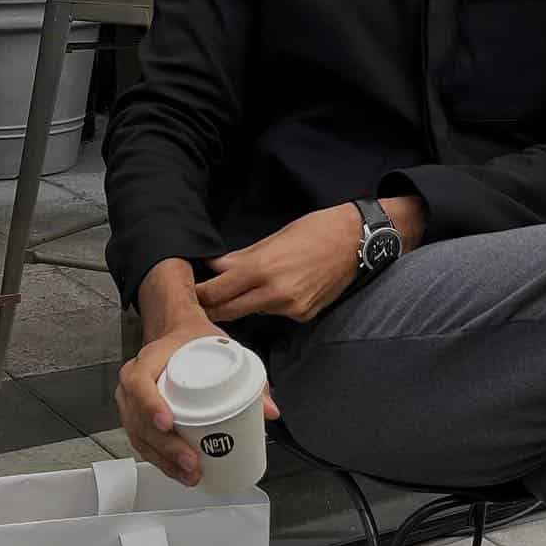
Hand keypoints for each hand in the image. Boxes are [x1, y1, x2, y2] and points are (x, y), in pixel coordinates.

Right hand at [115, 312, 279, 488]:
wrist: (176, 334)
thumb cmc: (192, 340)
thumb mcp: (221, 345)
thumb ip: (248, 376)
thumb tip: (269, 410)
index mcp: (150, 359)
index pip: (139, 382)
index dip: (149, 405)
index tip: (168, 422)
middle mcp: (134, 381)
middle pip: (139, 419)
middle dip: (166, 446)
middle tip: (191, 461)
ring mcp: (131, 402)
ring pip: (139, 437)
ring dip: (164, 460)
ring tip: (190, 473)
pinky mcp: (137, 418)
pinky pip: (143, 442)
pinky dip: (160, 460)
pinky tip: (178, 471)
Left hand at [195, 204, 364, 325]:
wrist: (355, 241)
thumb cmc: (315, 230)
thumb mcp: (273, 238)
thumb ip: (241, 257)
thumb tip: (215, 267)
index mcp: (262, 268)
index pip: (217, 291)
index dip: (199, 294)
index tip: (189, 293)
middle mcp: (275, 293)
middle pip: (228, 310)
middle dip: (212, 308)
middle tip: (199, 304)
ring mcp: (291, 307)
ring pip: (253, 311)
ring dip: (243, 304)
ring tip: (243, 290)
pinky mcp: (304, 315)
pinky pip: (276, 313)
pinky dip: (270, 304)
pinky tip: (280, 289)